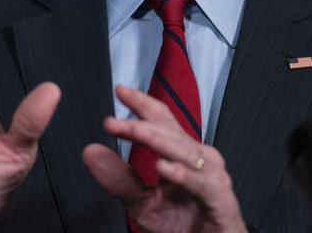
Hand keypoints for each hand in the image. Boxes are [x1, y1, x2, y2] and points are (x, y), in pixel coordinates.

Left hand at [83, 86, 246, 232]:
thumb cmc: (184, 228)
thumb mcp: (142, 203)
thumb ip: (119, 178)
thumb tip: (91, 151)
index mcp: (182, 155)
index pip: (162, 121)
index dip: (143, 104)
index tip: (120, 91)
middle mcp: (200, 160)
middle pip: (171, 131)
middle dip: (141, 122)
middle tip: (113, 121)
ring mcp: (212, 177)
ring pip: (184, 150)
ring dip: (156, 140)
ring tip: (133, 132)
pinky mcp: (221, 199)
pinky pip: (200, 183)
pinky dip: (182, 174)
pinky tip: (163, 167)